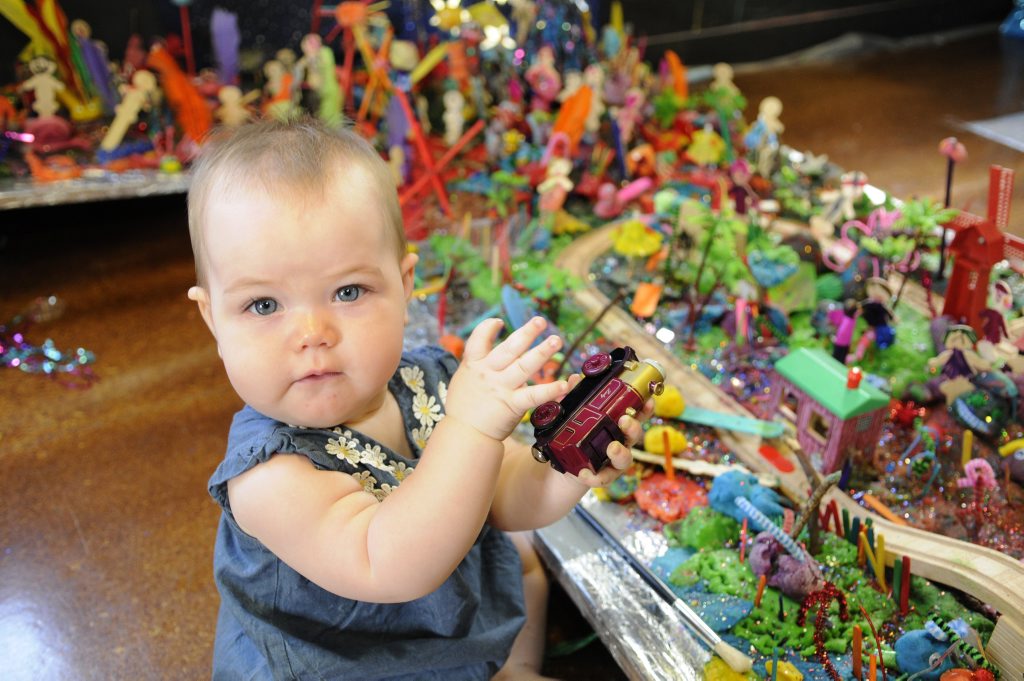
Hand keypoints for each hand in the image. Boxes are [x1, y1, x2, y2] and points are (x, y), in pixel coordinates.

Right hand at [445, 317, 571, 441]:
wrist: (464, 435)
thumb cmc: (463, 407)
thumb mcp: (463, 379)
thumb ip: (476, 363)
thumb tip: (486, 347)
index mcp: (473, 365)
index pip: (479, 339)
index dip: (489, 327)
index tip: (499, 321)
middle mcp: (488, 373)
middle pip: (509, 348)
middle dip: (526, 332)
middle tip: (540, 321)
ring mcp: (501, 388)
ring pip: (524, 365)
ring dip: (542, 351)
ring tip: (556, 340)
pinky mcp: (512, 404)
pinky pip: (534, 395)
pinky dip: (550, 389)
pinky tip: (563, 383)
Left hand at [572, 397, 654, 487]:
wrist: (563, 463)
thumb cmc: (575, 433)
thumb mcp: (570, 413)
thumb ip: (573, 397)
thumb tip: (574, 380)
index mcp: (616, 423)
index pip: (636, 414)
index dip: (645, 408)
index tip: (648, 401)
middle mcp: (620, 441)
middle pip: (634, 435)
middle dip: (633, 427)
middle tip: (624, 420)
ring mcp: (613, 460)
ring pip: (625, 458)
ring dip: (620, 453)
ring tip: (612, 448)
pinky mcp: (603, 475)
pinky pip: (604, 478)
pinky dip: (596, 477)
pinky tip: (584, 473)